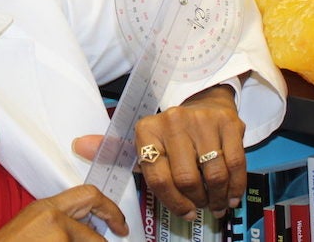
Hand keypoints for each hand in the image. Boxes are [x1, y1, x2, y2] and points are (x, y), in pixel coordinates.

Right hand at [0, 184, 128, 240]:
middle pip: (95, 232)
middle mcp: (54, 219)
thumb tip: (83, 229)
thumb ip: (56, 222)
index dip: (109, 208)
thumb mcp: (30, 228)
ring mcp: (58, 238)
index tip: (118, 223)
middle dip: (109, 235)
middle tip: (121, 236)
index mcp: (45, 208)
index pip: (88, 195)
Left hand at [74, 85, 244, 220]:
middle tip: (200, 205)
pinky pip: (236, 165)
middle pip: (187, 179)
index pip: (157, 177)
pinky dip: (235, 186)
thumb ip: (111, 149)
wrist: (203, 101)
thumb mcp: (141, 142)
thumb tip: (77, 145)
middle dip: (196, 200)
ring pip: (213, 175)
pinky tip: (230, 194)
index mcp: (147, 129)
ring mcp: (202, 121)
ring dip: (217, 197)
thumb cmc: (170, 132)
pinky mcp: (228, 123)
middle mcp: (173, 121)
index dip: (173, 202)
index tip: (183, 211)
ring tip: (215, 202)